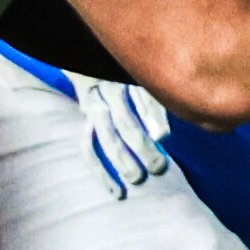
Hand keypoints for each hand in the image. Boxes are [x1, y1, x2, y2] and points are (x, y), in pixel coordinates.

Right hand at [76, 73, 175, 192]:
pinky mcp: (86, 122)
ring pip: (106, 138)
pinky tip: (116, 192)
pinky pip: (88, 150)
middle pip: (124, 123)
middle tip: (158, 166)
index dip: (153, 119)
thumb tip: (161, 137)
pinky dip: (101, 173)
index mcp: (124, 77)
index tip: (164, 137)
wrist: (89, 57)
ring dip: (122, 161)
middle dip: (142, 148)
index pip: (141, 99)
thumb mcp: (142, 81)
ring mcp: (92, 108)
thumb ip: (154, 105)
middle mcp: (106, 92)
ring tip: (138, 178)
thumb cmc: (127, 73)